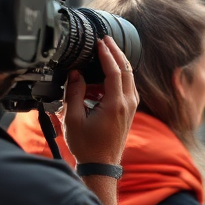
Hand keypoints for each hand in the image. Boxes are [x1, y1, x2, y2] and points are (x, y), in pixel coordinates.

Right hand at [62, 37, 138, 164]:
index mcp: (115, 104)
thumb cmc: (86, 145)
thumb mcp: (73, 118)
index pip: (115, 71)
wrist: (102, 164)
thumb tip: (76, 73)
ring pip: (129, 77)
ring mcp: (131, 107)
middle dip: (116, 52)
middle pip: (127, 70)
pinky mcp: (129, 110)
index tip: (99, 41)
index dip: (107, 54)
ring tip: (105, 51)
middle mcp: (128, 103)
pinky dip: (119, 76)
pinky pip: (127, 86)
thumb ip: (74, 93)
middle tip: (105, 39)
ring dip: (118, 63)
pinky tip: (105, 74)